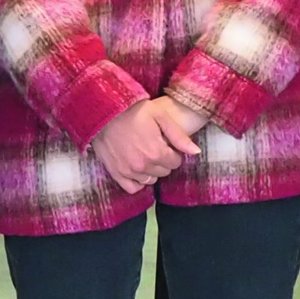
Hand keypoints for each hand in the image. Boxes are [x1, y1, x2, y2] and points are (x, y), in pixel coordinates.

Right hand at [88, 97, 202, 192]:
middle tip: (155, 146)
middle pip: (164, 171)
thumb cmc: (133, 110)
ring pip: (150, 180)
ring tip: (145, 155)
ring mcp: (128, 171)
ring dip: (151, 170)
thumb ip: (179, 136)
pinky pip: (133, 187)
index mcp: (157, 152)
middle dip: (163, 161)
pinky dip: (138, 181)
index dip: (173, 152)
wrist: (104, 111)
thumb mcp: (160, 116)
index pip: (176, 162)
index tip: (166, 143)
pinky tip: (137, 169)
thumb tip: (196, 152)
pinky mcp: (116, 173)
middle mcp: (143, 165)